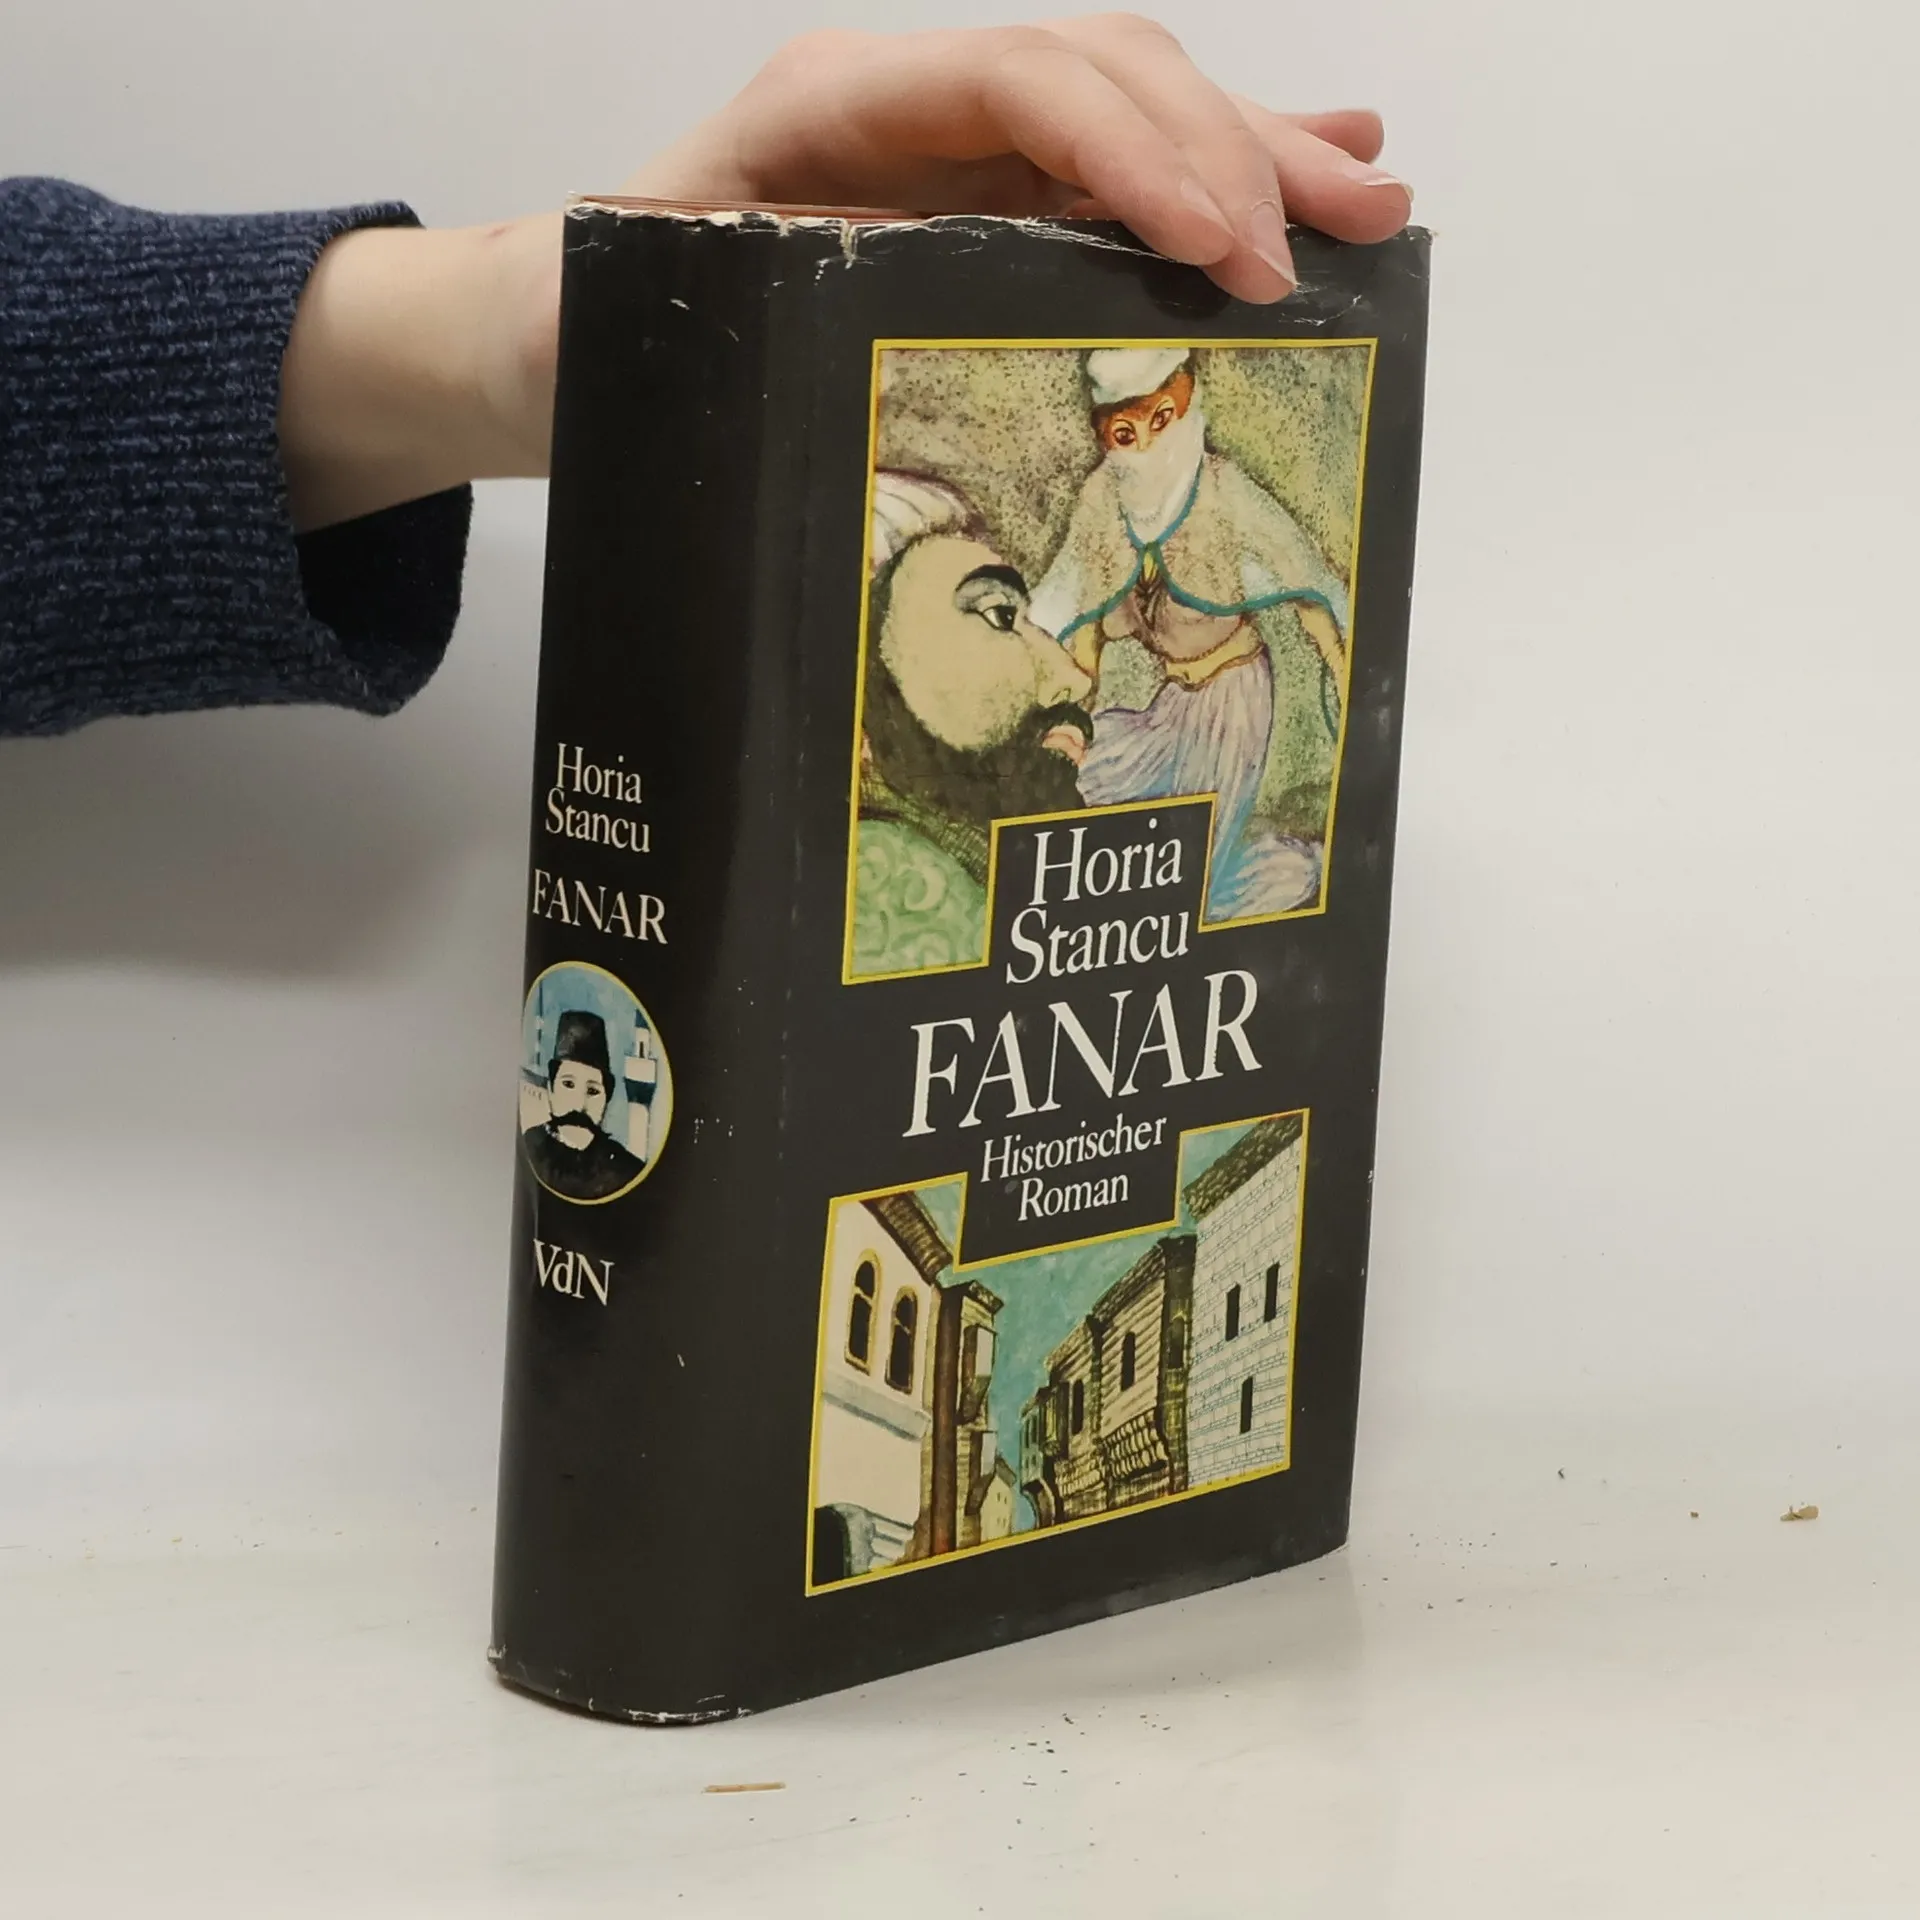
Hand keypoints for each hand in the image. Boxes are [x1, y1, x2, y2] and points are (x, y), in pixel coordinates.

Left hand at [279, 16, 1410, 530]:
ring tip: (1368, 195)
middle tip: (1335, 230)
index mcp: (832, 108)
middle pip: (1106, 77)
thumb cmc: (597, 320)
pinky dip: (1213, 169)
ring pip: (1135, 110)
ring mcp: (957, 146)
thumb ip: (724, 284)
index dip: (1136, 142)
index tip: (1220, 238)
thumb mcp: (634, 307)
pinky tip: (1305, 166)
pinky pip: (1117, 166)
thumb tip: (846, 285)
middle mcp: (912, 107)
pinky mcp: (984, 197)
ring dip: (1258, 150)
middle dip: (1233, 148)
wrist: (565, 331)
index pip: (1019, 80)